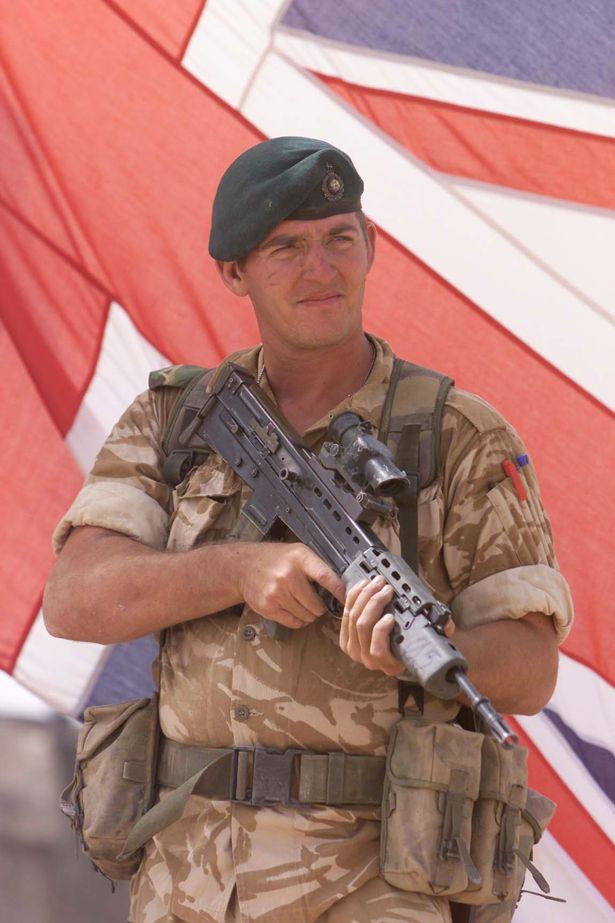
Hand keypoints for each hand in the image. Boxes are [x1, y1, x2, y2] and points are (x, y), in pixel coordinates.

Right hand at [239, 543, 344, 628]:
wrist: (244, 567)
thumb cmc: (275, 559)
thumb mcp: (298, 553)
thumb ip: (317, 566)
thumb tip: (340, 586)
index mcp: (300, 558)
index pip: (325, 577)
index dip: (339, 591)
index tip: (347, 600)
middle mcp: (288, 575)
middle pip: (317, 604)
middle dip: (320, 607)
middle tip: (314, 601)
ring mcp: (277, 593)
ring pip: (307, 616)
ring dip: (309, 614)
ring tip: (301, 604)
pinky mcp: (269, 607)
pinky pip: (294, 623)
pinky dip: (298, 620)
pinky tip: (294, 610)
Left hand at [339, 576, 454, 674]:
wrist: (395, 646)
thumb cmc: (412, 640)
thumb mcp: (427, 637)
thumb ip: (440, 630)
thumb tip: (447, 624)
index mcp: (390, 664)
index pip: (379, 651)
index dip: (380, 632)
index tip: (391, 616)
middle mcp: (369, 660)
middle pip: (363, 628)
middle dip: (373, 602)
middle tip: (385, 587)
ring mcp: (354, 650)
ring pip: (353, 619)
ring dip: (364, 596)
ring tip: (376, 583)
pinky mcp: (345, 639)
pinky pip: (345, 615)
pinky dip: (353, 598)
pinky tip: (362, 587)